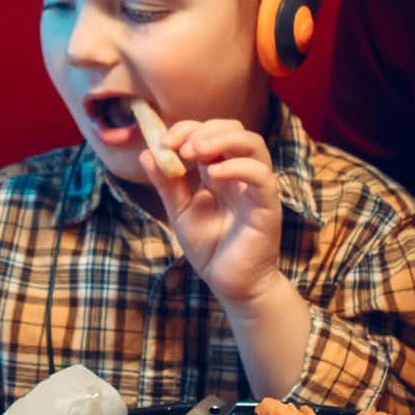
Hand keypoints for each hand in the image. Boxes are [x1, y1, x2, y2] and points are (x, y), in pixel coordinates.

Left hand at [137, 117, 285, 308]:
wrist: (231, 285)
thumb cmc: (210, 248)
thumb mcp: (180, 212)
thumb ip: (167, 184)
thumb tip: (146, 153)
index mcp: (220, 171)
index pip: (210, 133)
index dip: (187, 129)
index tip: (163, 142)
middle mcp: (241, 174)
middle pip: (235, 129)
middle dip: (204, 129)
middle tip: (179, 147)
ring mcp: (256, 188)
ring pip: (253, 144)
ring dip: (222, 139)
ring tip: (194, 151)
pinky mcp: (267, 206)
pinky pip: (262, 176)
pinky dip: (237, 167)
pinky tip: (213, 175)